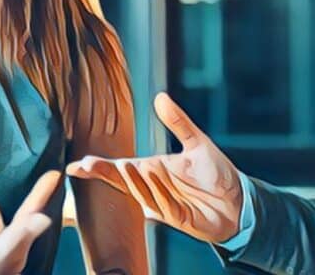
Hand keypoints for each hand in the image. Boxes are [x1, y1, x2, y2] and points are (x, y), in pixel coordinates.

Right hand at [66, 92, 243, 243]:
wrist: (239, 202)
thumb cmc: (216, 173)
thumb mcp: (197, 143)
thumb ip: (177, 122)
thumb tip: (160, 97)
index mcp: (151, 170)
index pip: (119, 168)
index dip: (98, 167)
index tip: (75, 165)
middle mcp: (152, 187)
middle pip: (122, 182)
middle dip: (105, 174)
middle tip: (88, 165)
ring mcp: (162, 204)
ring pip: (140, 192)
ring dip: (134, 180)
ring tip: (129, 164)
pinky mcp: (176, 217)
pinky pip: (161, 205)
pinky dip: (157, 190)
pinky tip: (153, 173)